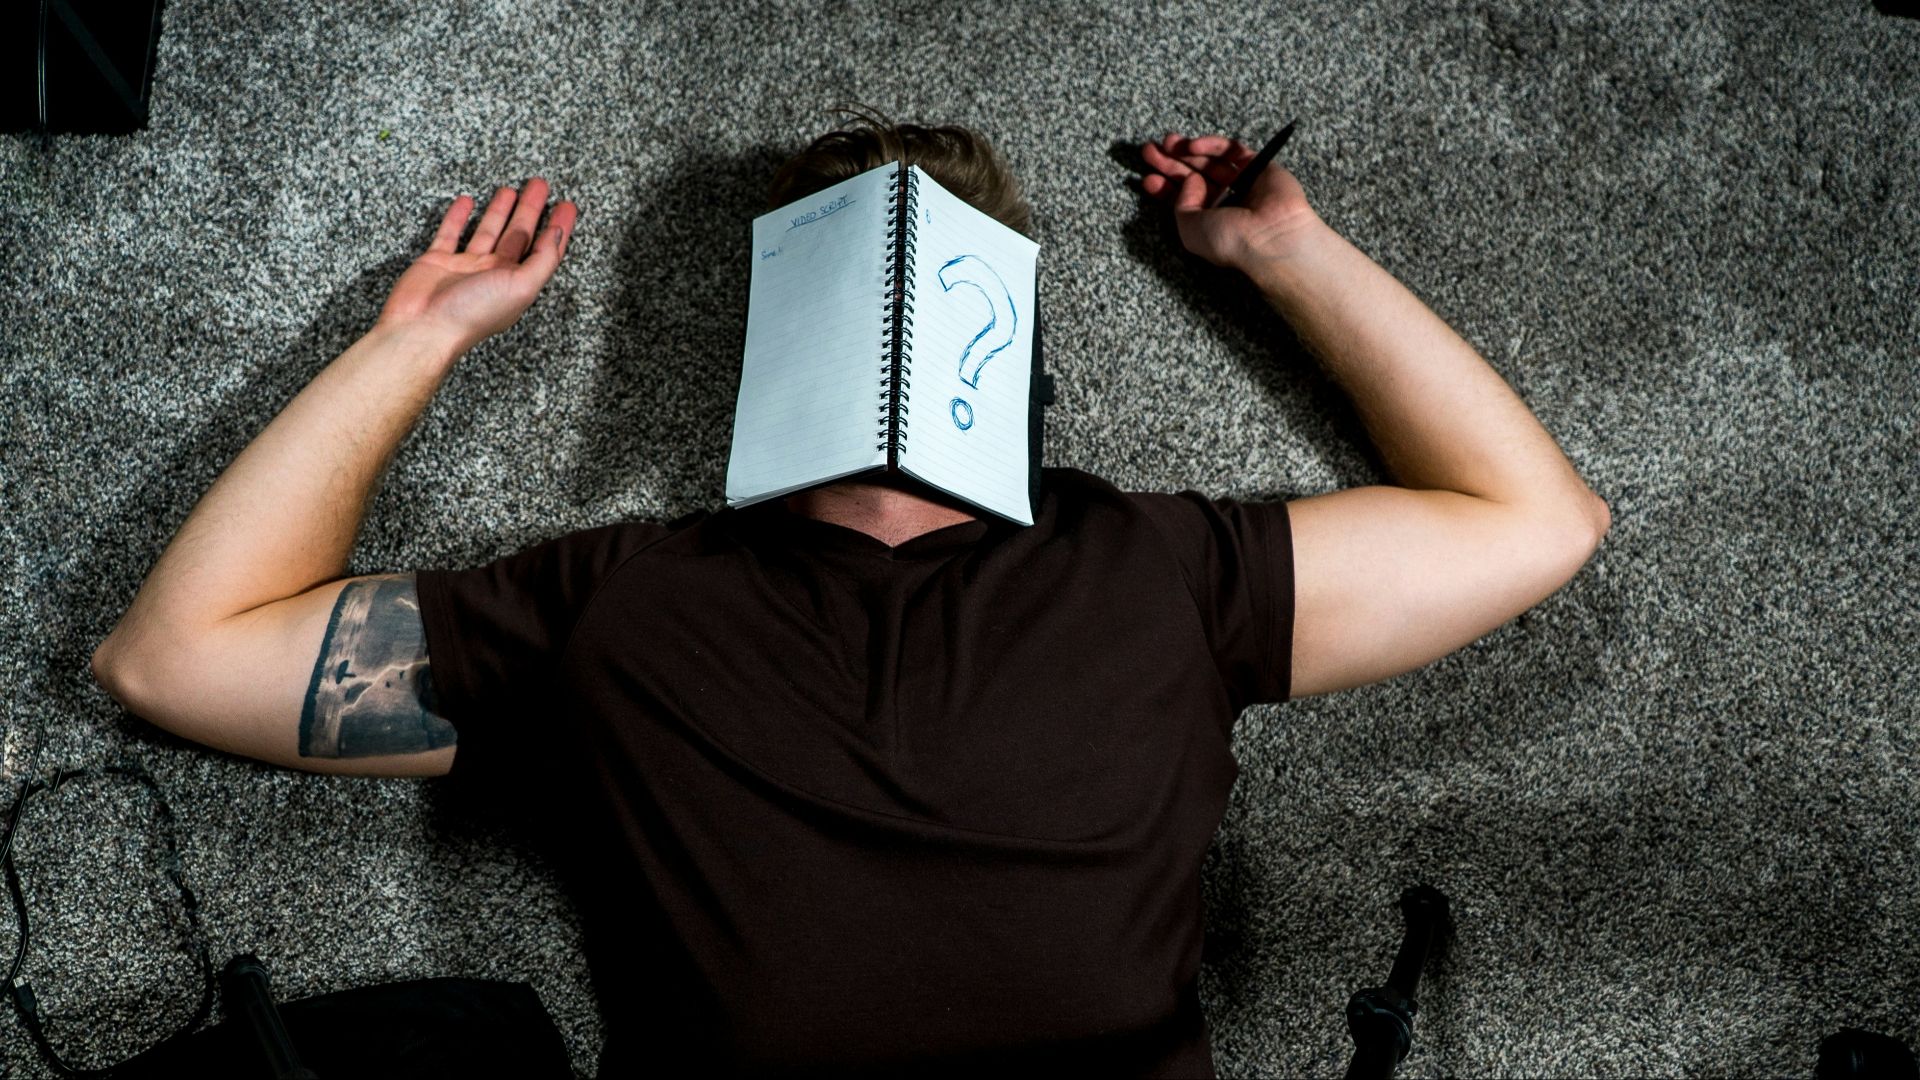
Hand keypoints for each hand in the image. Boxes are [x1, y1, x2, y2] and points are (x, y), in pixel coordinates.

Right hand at [376, 178, 579, 355]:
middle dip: (531, 209)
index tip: (567, 205)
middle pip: (518, 235)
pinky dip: (458, 217)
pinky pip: (450, 233)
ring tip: (511, 189)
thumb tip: (557, 232)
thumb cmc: (473, 313)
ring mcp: (466, 267)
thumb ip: (543, 259)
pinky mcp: (437, 261)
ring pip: (488, 230)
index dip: (558, 227)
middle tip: (540, 185)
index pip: (544, 250)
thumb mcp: (522, 287)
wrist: (423, 327)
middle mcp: (494, 274)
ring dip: (500, 210)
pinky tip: (467, 201)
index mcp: (517, 282)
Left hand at [1140, 133, 1321, 270]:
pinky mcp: (1258, 164)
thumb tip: (1189, 179)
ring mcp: (1242, 182)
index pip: (1183, 199)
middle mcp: (1225, 201)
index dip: (1164, 188)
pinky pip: (1231, 149)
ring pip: (1210, 160)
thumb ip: (1180, 204)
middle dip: (1170, 163)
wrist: (1271, 235)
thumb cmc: (1230, 241)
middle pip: (1192, 176)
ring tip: (1167, 142)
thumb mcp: (1189, 230)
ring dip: (1186, 150)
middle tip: (1149, 151)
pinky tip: (1192, 146)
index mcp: (1210, 221)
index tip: (1147, 178)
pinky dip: (1211, 145)